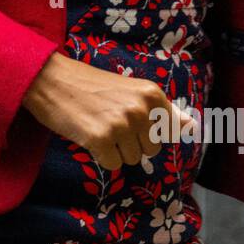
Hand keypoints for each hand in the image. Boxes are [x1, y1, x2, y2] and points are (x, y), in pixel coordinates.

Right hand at [21, 51, 194, 170]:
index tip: (133, 124)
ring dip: (115, 149)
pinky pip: (112, 164)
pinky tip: (88, 135)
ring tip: (97, 126)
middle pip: (151, 149)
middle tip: (108, 122)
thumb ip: (161, 110)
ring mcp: (122, 124)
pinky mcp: (101, 140)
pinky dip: (100, 155)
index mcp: (151, 94)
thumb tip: (193, 127)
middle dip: (131, 142)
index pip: (170, 130)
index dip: (150, 132)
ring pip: (132, 159)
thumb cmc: (89, 84)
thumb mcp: (131, 91)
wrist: (50, 79)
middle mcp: (141, 109)